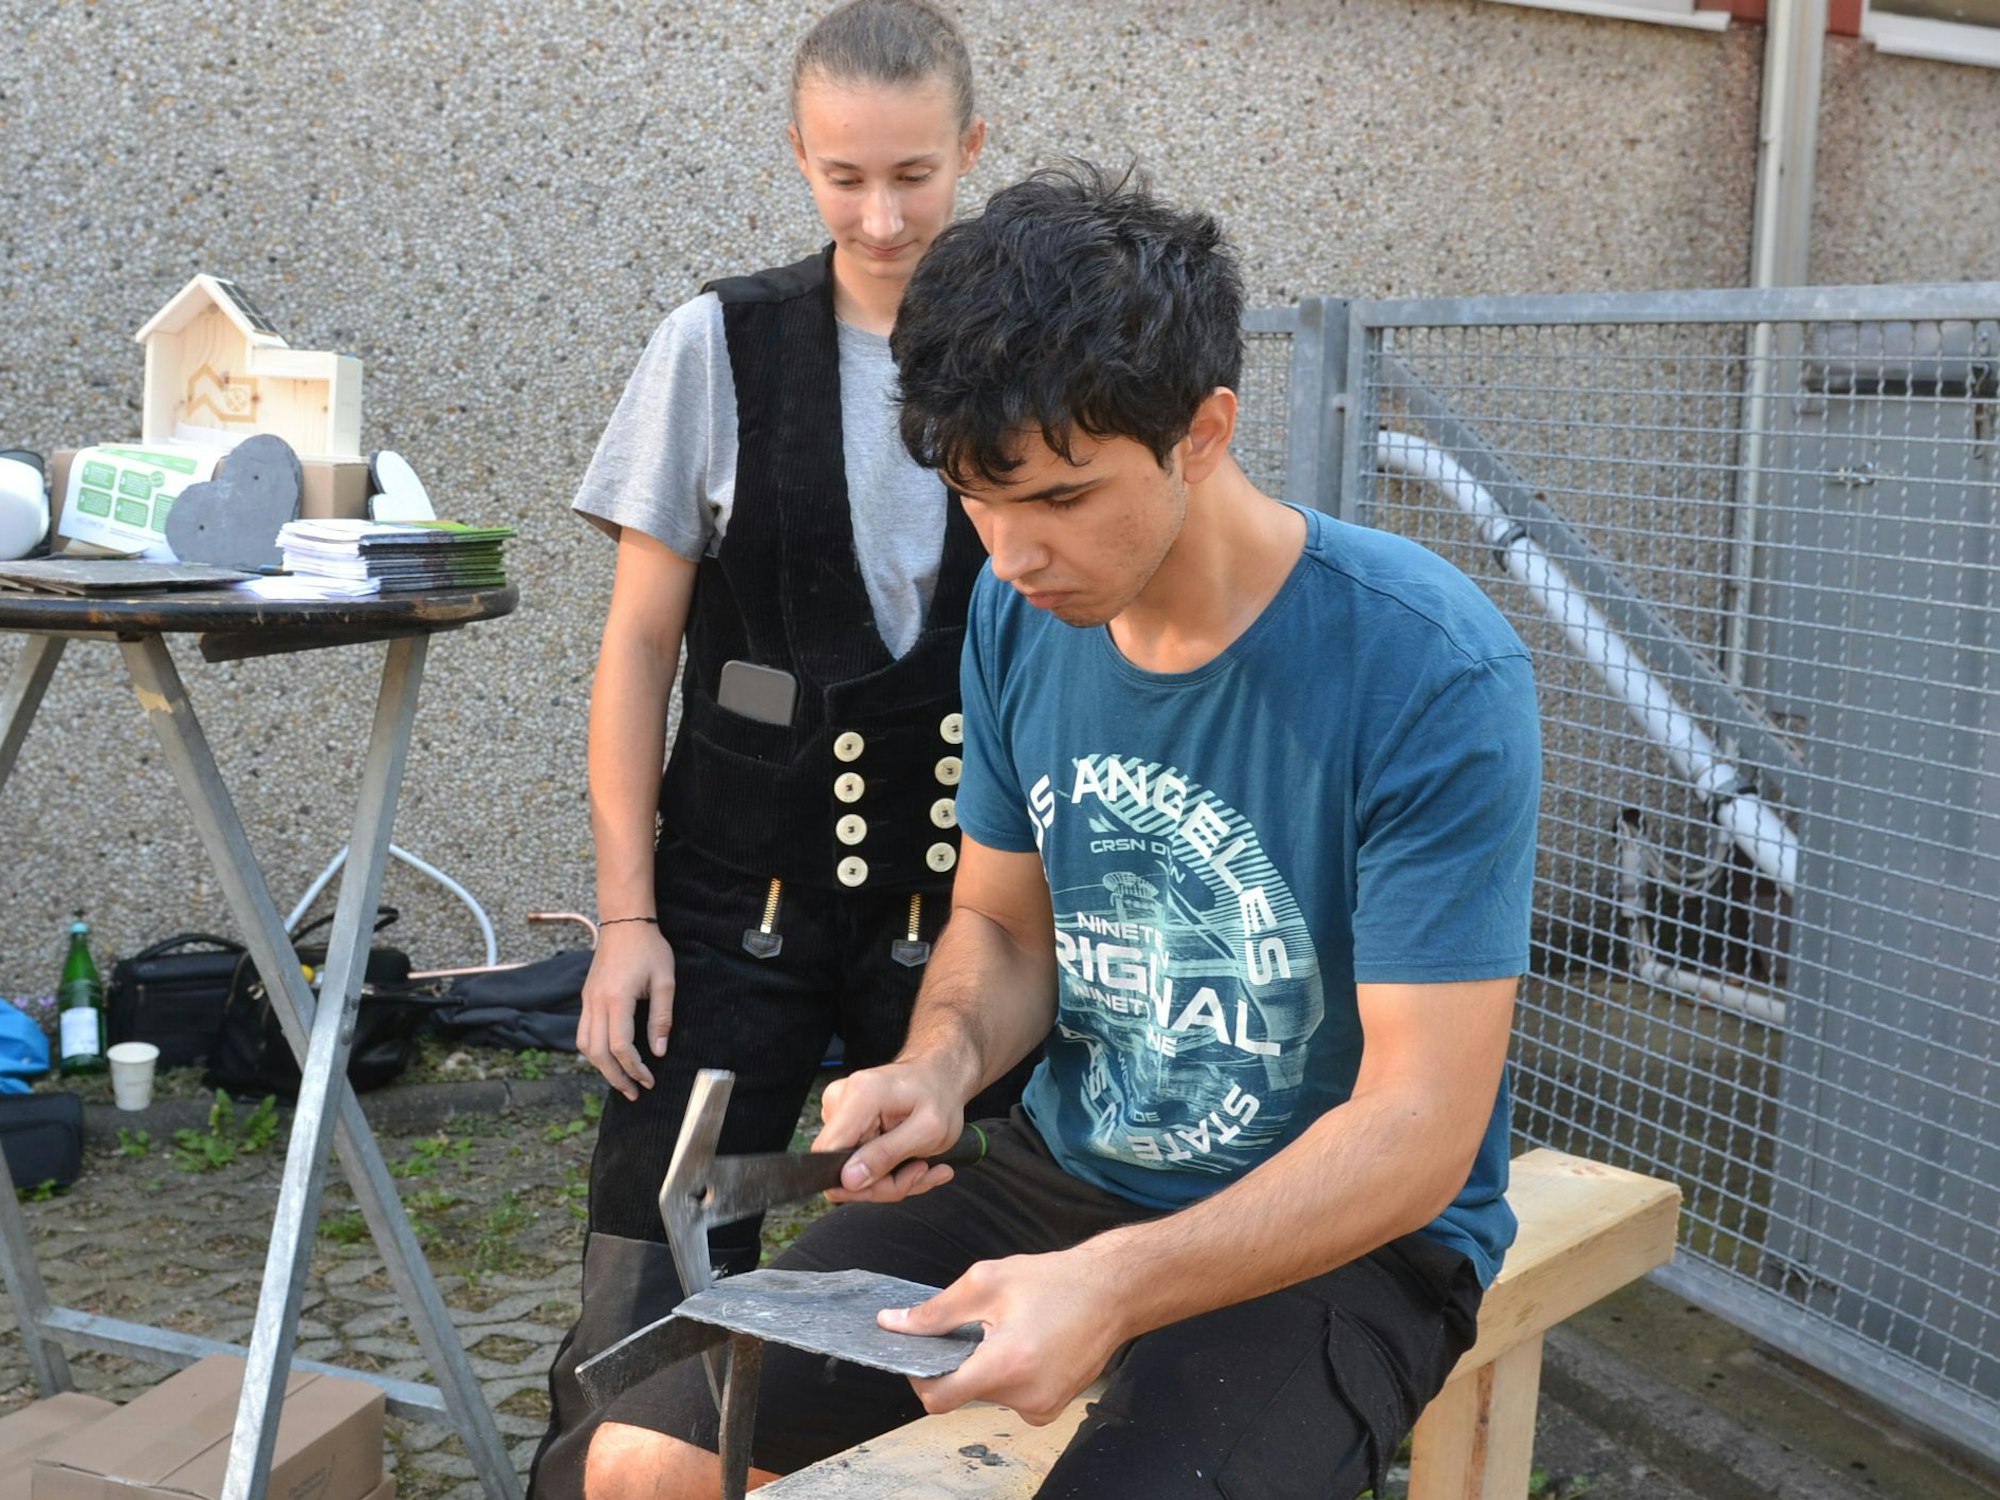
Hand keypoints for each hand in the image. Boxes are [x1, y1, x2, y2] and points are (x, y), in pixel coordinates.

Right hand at [575, 924, 676, 1099]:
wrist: (624, 922)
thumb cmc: (649, 948)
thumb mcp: (665, 980)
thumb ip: (662, 1017)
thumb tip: (659, 1052)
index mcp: (617, 999)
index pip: (620, 1046)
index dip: (634, 1068)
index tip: (649, 1080)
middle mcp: (596, 1003)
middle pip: (597, 1053)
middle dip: (615, 1077)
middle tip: (634, 1092)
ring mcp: (587, 1000)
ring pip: (585, 1046)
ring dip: (601, 1067)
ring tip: (621, 1080)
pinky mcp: (586, 997)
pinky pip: (583, 1032)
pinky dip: (593, 1051)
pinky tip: (609, 1058)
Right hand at [815, 1061, 965, 1202]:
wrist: (940, 1076)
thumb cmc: (939, 1095)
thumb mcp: (928, 1131)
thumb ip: (886, 1155)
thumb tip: (848, 1180)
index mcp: (860, 1096)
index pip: (828, 1154)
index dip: (855, 1183)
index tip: (895, 1181)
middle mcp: (841, 1100)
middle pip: (841, 1169)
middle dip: (884, 1183)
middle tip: (918, 1172)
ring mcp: (840, 1111)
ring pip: (851, 1171)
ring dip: (890, 1178)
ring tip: (921, 1165)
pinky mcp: (845, 1123)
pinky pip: (857, 1163)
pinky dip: (886, 1170)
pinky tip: (911, 1160)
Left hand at [882, 1248, 1123, 1424]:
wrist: (1113, 1292)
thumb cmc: (1055, 1281)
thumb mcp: (987, 1281)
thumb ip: (936, 1310)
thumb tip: (893, 1325)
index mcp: (1006, 1364)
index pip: (939, 1398)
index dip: (919, 1376)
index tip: (919, 1352)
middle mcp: (1025, 1396)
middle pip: (963, 1392)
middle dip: (959, 1361)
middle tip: (977, 1325)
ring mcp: (1041, 1407)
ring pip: (986, 1394)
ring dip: (985, 1366)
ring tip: (1009, 1330)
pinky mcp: (1051, 1409)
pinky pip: (1011, 1397)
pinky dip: (1007, 1375)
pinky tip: (1026, 1344)